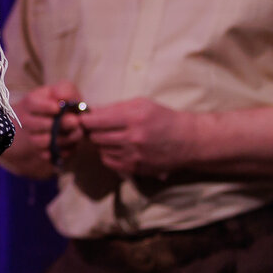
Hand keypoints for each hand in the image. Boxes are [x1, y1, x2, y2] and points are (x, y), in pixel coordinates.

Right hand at [0, 81, 85, 178]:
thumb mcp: (60, 91)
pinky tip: (70, 145)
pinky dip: (61, 152)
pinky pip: (48, 156)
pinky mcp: (41, 153)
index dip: (46, 107)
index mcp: (30, 103)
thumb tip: (62, 98)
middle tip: (75, 122)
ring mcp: (32, 138)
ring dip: (63, 139)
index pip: (32, 104)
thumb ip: (65, 89)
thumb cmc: (58, 104)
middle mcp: (26, 121)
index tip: (58, 108)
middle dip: (59, 124)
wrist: (49, 122)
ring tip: (76, 133)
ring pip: (42, 142)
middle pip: (37, 125)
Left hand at [77, 97, 201, 176]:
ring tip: (110, 136)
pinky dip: (107, 154)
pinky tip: (116, 148)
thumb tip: (90, 111)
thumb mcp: (141, 104)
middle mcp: (133, 138)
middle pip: (96, 136)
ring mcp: (134, 155)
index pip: (96, 121)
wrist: (187, 141)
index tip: (85, 117)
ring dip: (101, 143)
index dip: (86, 119)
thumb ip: (114, 107)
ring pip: (101, 149)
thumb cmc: (162, 118)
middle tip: (97, 127)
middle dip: (93, 131)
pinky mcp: (135, 168)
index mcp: (134, 117)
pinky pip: (108, 162)